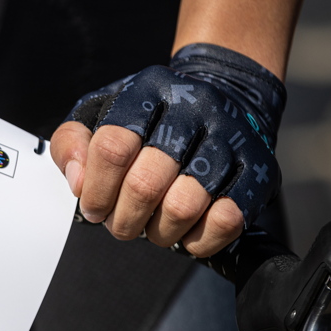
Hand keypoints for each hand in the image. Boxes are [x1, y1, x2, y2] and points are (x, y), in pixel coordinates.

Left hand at [50, 44, 285, 256]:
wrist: (224, 96)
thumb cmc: (151, 117)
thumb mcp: (99, 114)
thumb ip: (72, 143)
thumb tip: (78, 181)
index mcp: (149, 90)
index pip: (113, 146)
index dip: (96, 189)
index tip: (93, 207)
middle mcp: (194, 108)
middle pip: (146, 183)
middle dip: (124, 218)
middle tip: (121, 224)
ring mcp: (231, 138)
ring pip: (185, 205)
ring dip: (159, 231)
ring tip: (152, 226)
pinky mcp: (259, 169)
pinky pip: (226, 220)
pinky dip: (198, 239)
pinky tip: (185, 231)